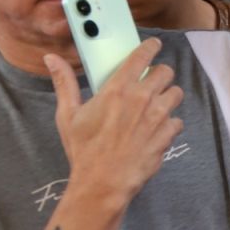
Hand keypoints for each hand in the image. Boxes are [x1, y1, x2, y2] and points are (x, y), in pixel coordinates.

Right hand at [45, 40, 183, 210]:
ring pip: (176, 93)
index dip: (150, 47)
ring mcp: (158, 116)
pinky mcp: (167, 134)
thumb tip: (52, 58)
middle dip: (159, 74)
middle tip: (149, 82)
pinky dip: (169, 123)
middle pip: (165, 72)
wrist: (103, 182)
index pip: (143, 55)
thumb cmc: (84, 149)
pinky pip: (177, 120)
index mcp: (119, 89)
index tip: (153, 46)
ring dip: (167, 96)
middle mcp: (143, 98)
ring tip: (154, 105)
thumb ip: (64, 83)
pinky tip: (155, 129)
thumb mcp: (68, 115)